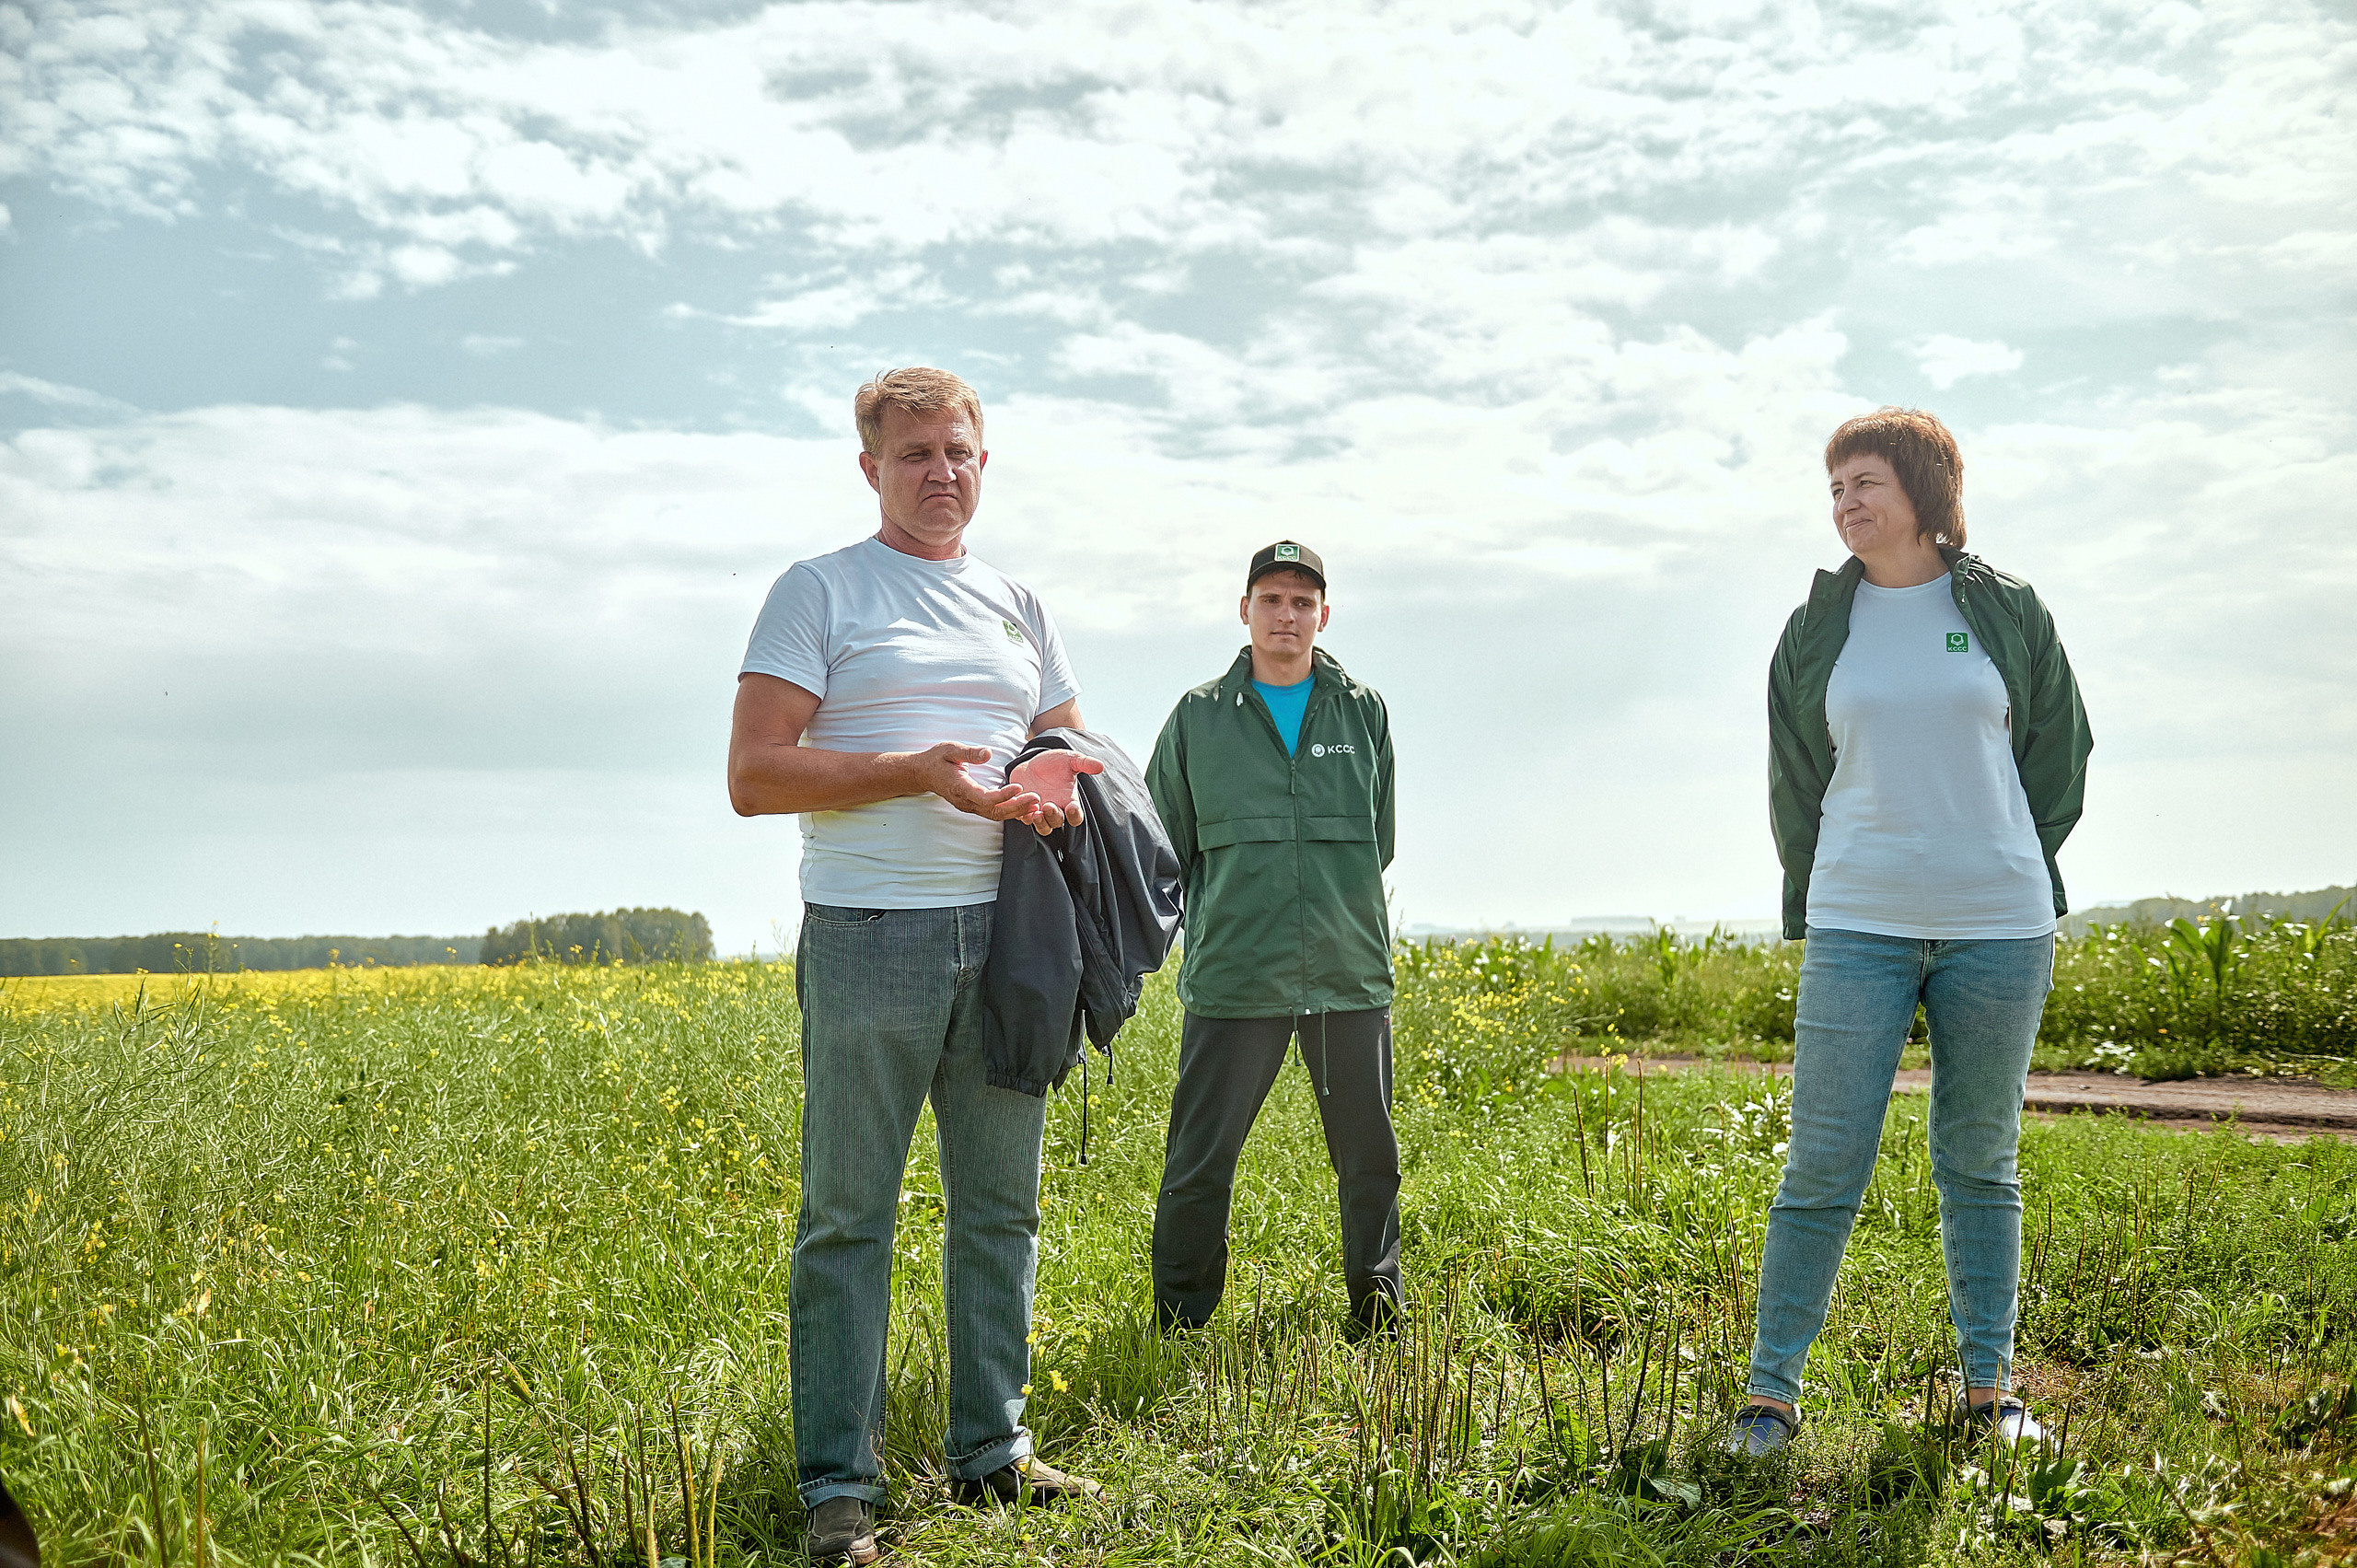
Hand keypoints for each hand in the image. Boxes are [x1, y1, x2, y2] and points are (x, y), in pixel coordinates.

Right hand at [908, 742, 1044, 822]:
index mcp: (960, 787)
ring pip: (995, 815)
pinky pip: (993, 813)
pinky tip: (1024, 806)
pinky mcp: (973, 806)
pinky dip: (1009, 811)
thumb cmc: (936, 759)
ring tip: (1035, 804)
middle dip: (1016, 807)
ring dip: (1016, 811)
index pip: (985, 798)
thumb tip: (988, 753)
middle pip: (994, 811)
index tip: (1019, 786)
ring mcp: (968, 806)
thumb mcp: (950, 749)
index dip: (1003, 795)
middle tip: (1036, 798)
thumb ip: (969, 753)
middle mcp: (965, 801)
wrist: (922, 773)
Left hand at [1009, 750, 1104, 835]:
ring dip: (1040, 823)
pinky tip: (1021, 805)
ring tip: (1036, 813)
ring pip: (1043, 827)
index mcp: (1068, 801)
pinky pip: (1024, 819)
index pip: (1076, 816)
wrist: (1032, 763)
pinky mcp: (1024, 810)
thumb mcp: (1070, 759)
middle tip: (1049, 805)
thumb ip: (1084, 763)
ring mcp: (1039, 812)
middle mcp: (1055, 810)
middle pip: (1057, 823)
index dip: (1075, 815)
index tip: (1072, 807)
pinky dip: (1023, 815)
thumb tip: (1100, 766)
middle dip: (1054, 816)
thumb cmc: (1054, 763)